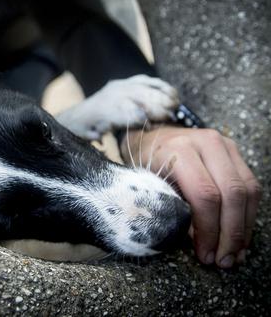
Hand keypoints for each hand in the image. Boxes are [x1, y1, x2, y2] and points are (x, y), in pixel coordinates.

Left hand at [121, 126, 261, 267]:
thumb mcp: (148, 184)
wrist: (153, 137)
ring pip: (248, 191)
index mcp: (178, 150)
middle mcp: (205, 143)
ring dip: (243, 229)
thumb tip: (196, 241)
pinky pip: (251, 187)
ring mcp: (224, 145)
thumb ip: (170, 207)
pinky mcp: (235, 152)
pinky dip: (248, 216)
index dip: (209, 229)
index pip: (204, 194)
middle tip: (223, 260)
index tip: (205, 254)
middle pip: (232, 193)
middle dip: (230, 233)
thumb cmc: (146, 164)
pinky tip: (239, 238)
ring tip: (234, 255)